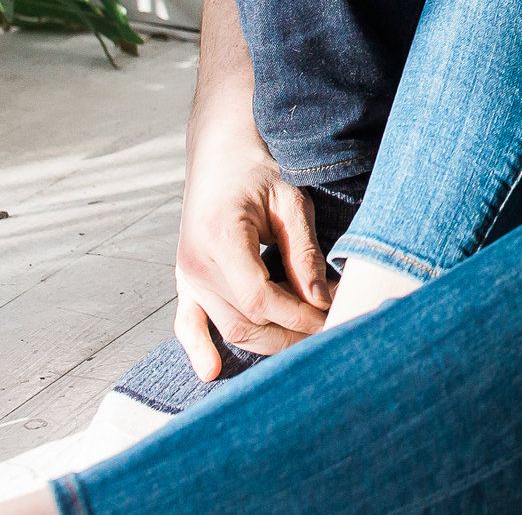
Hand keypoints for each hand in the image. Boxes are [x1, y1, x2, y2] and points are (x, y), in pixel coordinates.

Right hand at [171, 106, 331, 379]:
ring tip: (308, 342)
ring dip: (269, 341)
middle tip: (332, 332)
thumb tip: (322, 301)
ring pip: (228, 328)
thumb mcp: (291, 202)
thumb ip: (303, 254)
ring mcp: (186, 274)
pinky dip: (198, 348)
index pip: (261, 299)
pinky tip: (211, 373)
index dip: (300, 316)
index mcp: (220, 238)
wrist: (221, 150)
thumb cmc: (259, 168)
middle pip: (246, 322)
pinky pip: (187, 322)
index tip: (335, 316)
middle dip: (292, 335)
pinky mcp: (186, 279)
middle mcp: (195, 263)